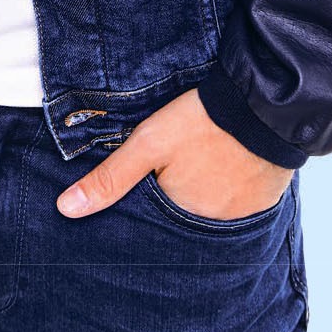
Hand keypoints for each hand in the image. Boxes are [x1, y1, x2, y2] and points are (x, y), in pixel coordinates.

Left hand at [56, 88, 293, 220]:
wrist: (264, 103)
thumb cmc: (202, 122)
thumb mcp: (148, 144)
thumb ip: (110, 178)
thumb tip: (66, 210)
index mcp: (181, 218)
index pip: (154, 228)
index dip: (147, 210)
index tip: (149, 189)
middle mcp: (213, 229)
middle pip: (183, 222)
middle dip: (175, 205)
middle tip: (178, 174)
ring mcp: (243, 218)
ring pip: (211, 214)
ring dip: (203, 199)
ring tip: (201, 170)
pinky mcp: (264, 203)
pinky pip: (239, 207)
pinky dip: (229, 193)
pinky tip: (224, 171)